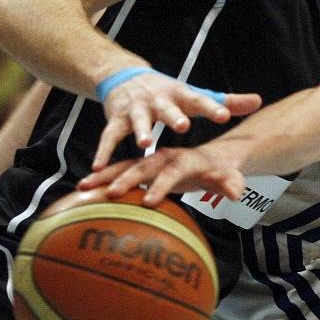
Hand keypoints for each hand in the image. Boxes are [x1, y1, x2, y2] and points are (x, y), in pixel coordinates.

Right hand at [80, 146, 245, 204]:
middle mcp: (165, 151)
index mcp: (187, 158)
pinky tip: (82, 188)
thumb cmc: (212, 158)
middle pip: (146, 164)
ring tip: (86, 186)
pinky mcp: (137, 154)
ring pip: (126, 162)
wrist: (192, 118)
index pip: (175, 171)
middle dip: (129, 178)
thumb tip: (237, 194)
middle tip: (114, 192)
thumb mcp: (225, 169)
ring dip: (107, 172)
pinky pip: (117, 164)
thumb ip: (230, 182)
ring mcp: (149, 151)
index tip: (150, 201)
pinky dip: (101, 172)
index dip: (162, 185)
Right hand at [93, 73, 260, 167]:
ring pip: (139, 120)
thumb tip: (258, 101)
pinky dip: (104, 151)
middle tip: (183, 125)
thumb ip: (228, 102)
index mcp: (182, 95)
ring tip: (146, 145)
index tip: (224, 115)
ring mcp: (137, 109)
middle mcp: (160, 100)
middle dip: (174, 117)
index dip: (213, 107)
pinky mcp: (117, 119)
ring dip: (141, 131)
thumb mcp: (198, 95)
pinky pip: (110, 136)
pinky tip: (99, 166)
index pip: (201, 100)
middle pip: (168, 109)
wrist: (128, 77)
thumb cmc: (171, 94)